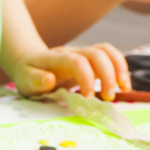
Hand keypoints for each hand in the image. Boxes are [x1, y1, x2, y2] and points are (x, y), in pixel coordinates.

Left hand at [9, 43, 132, 99]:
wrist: (29, 61)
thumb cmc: (28, 74)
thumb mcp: (25, 80)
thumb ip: (36, 80)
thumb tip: (49, 80)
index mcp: (56, 58)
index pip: (77, 62)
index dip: (87, 79)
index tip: (88, 99)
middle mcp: (72, 52)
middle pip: (97, 53)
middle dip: (108, 74)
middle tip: (109, 97)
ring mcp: (82, 53)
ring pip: (107, 51)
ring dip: (119, 68)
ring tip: (124, 89)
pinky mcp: (90, 59)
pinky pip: (109, 57)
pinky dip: (120, 69)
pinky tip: (122, 85)